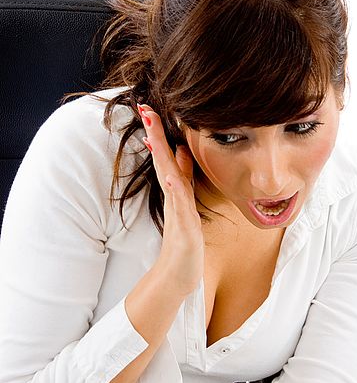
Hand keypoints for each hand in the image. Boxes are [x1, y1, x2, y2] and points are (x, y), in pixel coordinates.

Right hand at [138, 104, 203, 295]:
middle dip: (154, 134)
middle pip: (163, 160)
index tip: (151, 109)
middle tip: (144, 107)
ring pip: (168, 177)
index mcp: (176, 191)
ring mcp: (177, 211)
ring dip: (160, 154)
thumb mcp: (186, 204)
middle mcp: (174, 197)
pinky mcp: (183, 227)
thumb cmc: (183, 241)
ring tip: (151, 132)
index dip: (160, 133)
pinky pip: (178, 204)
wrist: (178, 275)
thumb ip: (184, 179)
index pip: (167, 157)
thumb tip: (183, 154)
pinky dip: (174, 188)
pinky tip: (169, 174)